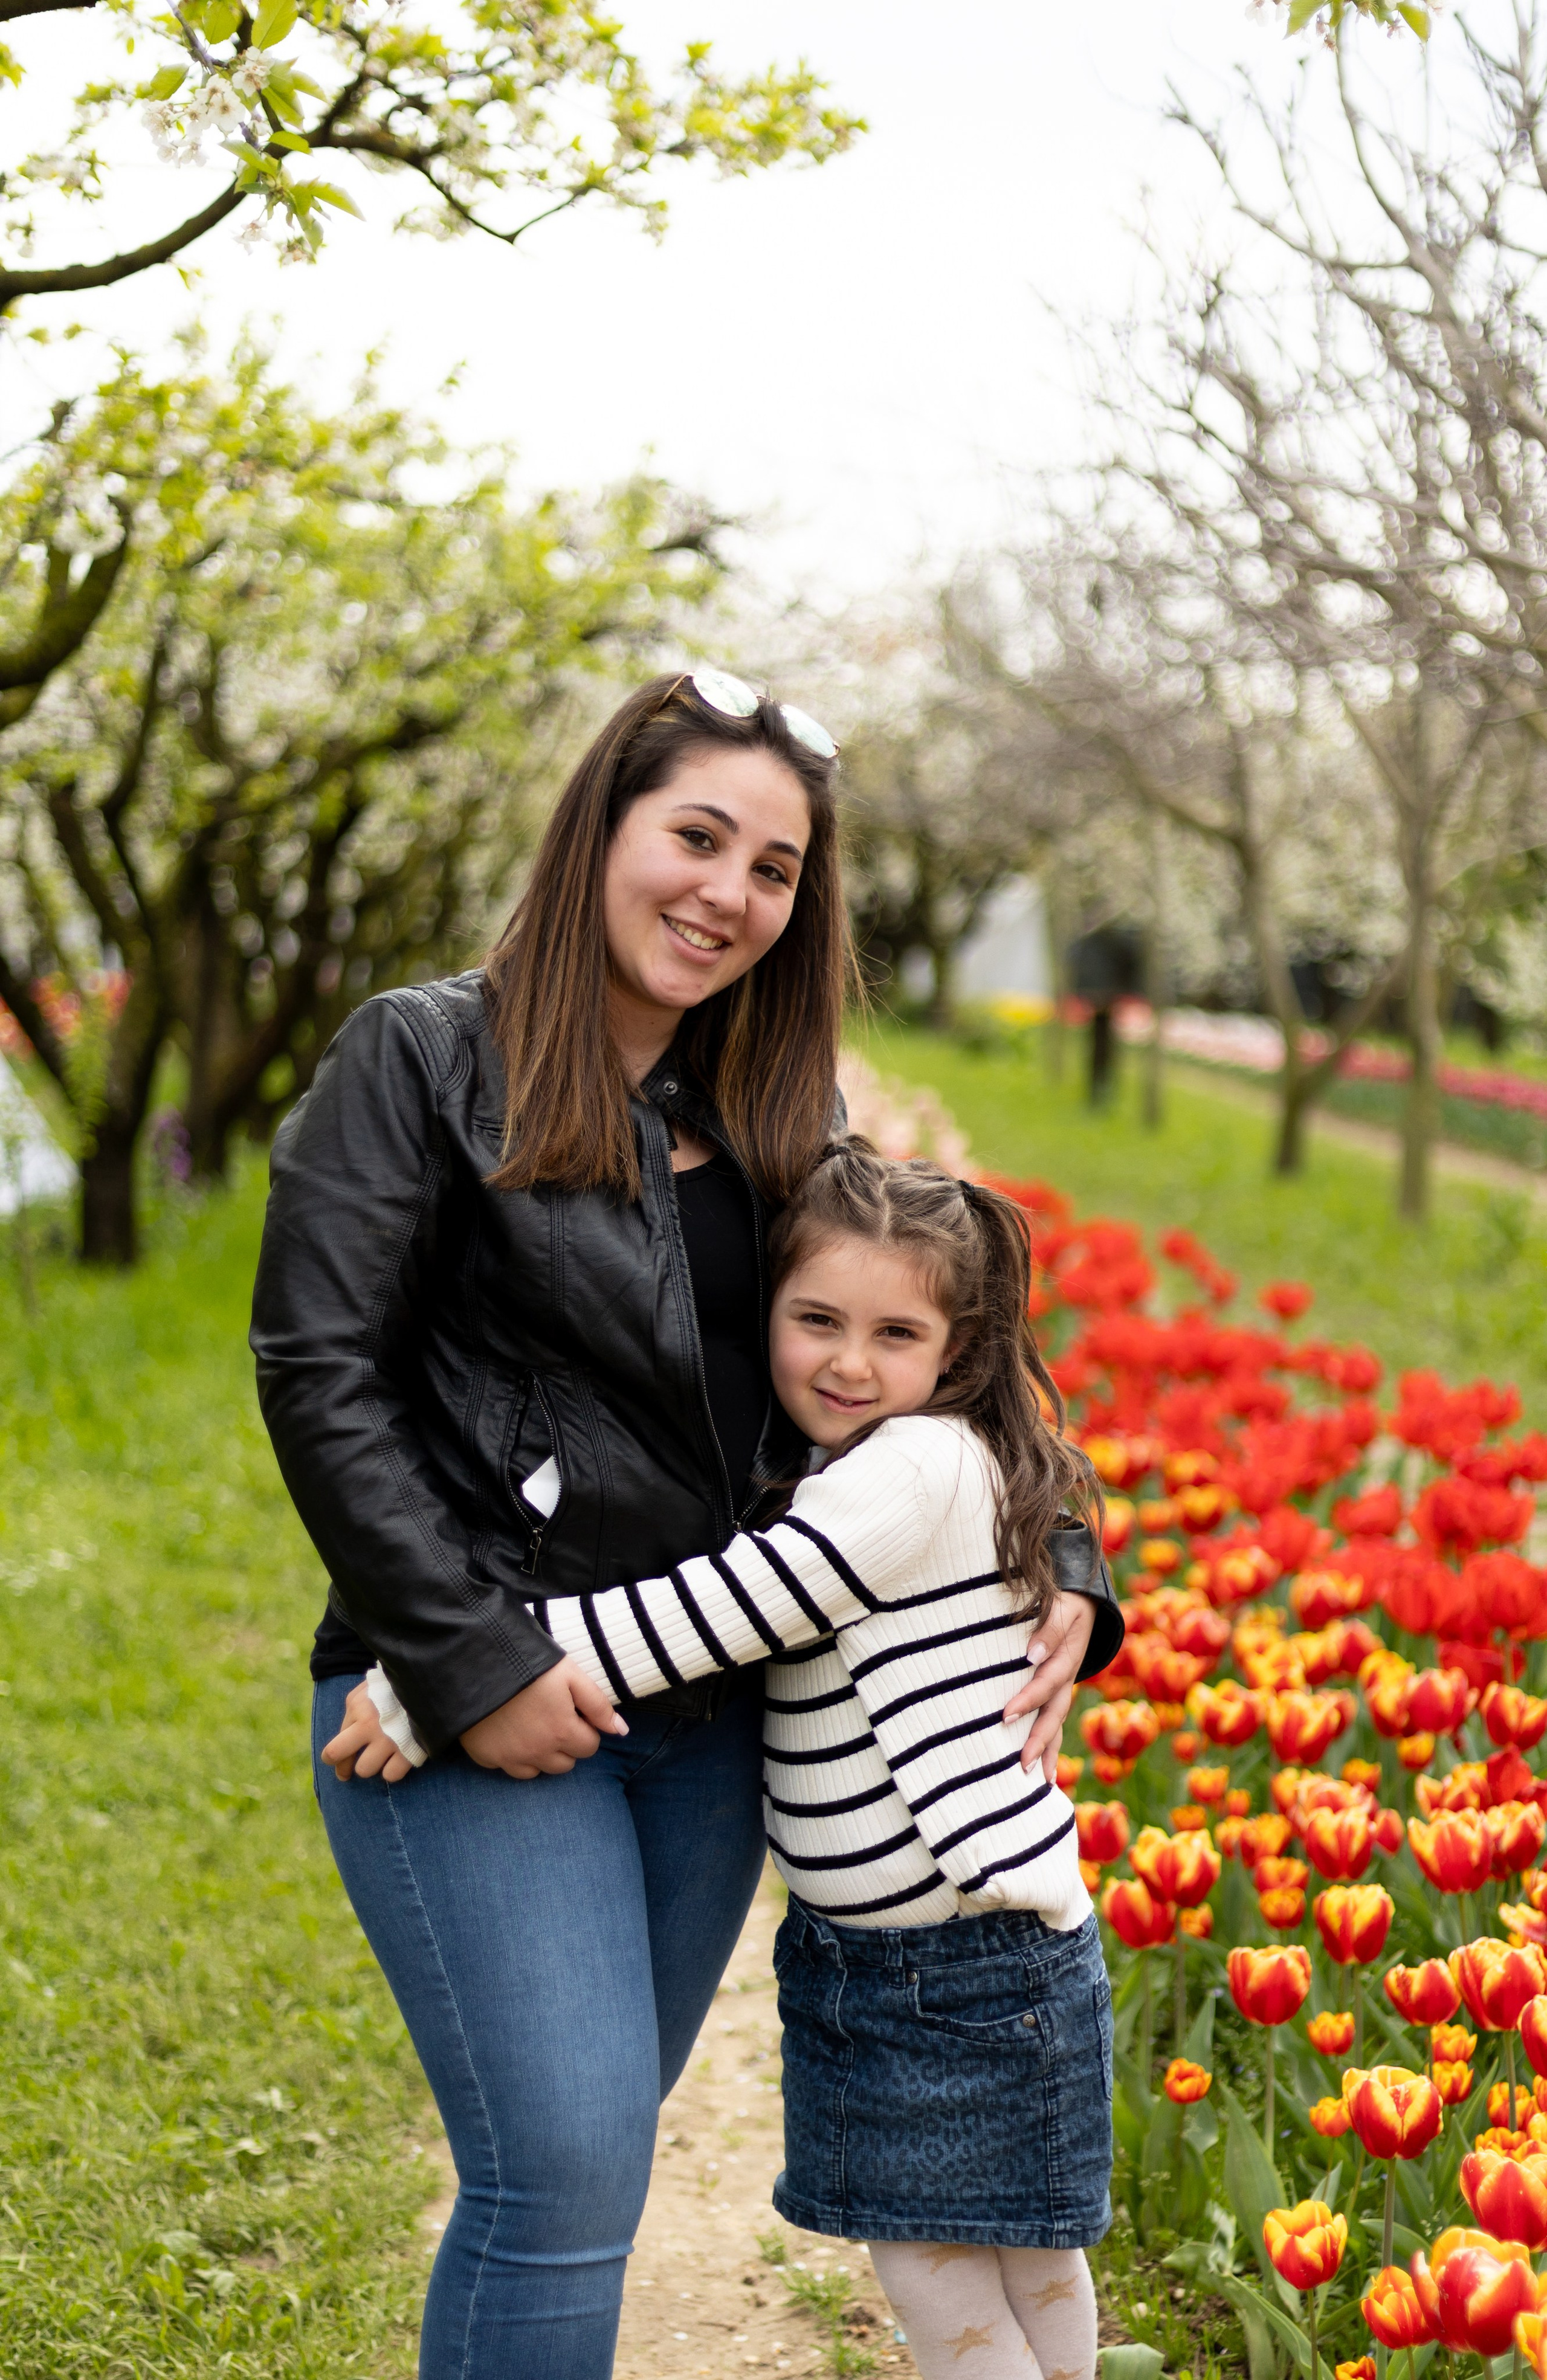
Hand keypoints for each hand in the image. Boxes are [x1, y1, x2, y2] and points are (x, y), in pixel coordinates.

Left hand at [322, 1677, 415, 1782]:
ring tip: (379, 1757)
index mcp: (358, 1710)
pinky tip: (395, 1761)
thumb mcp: (366, 1690)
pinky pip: (391, 1775)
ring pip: (365, 1770)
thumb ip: (352, 1711)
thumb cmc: (393, 1687)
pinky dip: (392, 1770)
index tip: (335, 1761)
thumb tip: (344, 1734)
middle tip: (346, 1772)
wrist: (428, 1683)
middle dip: (342, 1767)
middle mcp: (370, 1727)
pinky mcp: (409, 1750)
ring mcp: (390, 1740)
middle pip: (342, 1759)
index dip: (331, 1758)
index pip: (333, 1747)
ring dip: (371, 1765)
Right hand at [460, 1657, 627, 1778]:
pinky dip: (512, 1755)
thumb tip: (622, 1731)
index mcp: (563, 1733)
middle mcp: (538, 1753)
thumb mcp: (571, 1675)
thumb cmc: (529, 1663)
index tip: (572, 1711)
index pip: (589, 1747)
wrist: (477, 1661)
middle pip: (565, 1763)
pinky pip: (508, 1767)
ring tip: (531, 1725)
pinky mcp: (487, 1757)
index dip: (584, 1728)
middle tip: (551, 1717)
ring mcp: (510, 1758)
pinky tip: (508, 1731)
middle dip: (565, 1744)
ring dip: (540, 1754)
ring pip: (538, 1771)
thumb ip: (598, 1705)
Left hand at [1002, 1590, 1096, 1781]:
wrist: (1083, 1602)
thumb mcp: (1063, 1606)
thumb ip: (1050, 1627)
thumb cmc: (1064, 1602)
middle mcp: (1066, 1680)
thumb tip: (1031, 1654)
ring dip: (1047, 1752)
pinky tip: (1043, 1773)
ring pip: (1056, 1724)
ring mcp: (1063, 1690)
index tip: (1006, 1715)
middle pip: (1053, 1714)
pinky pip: (1053, 1723)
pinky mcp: (1057, 1694)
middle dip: (1038, 1741)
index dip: (1028, 1699)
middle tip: (1023, 1765)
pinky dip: (1049, 1747)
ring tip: (1038, 1781)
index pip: (1045, 1682)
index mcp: (1065, 1658)